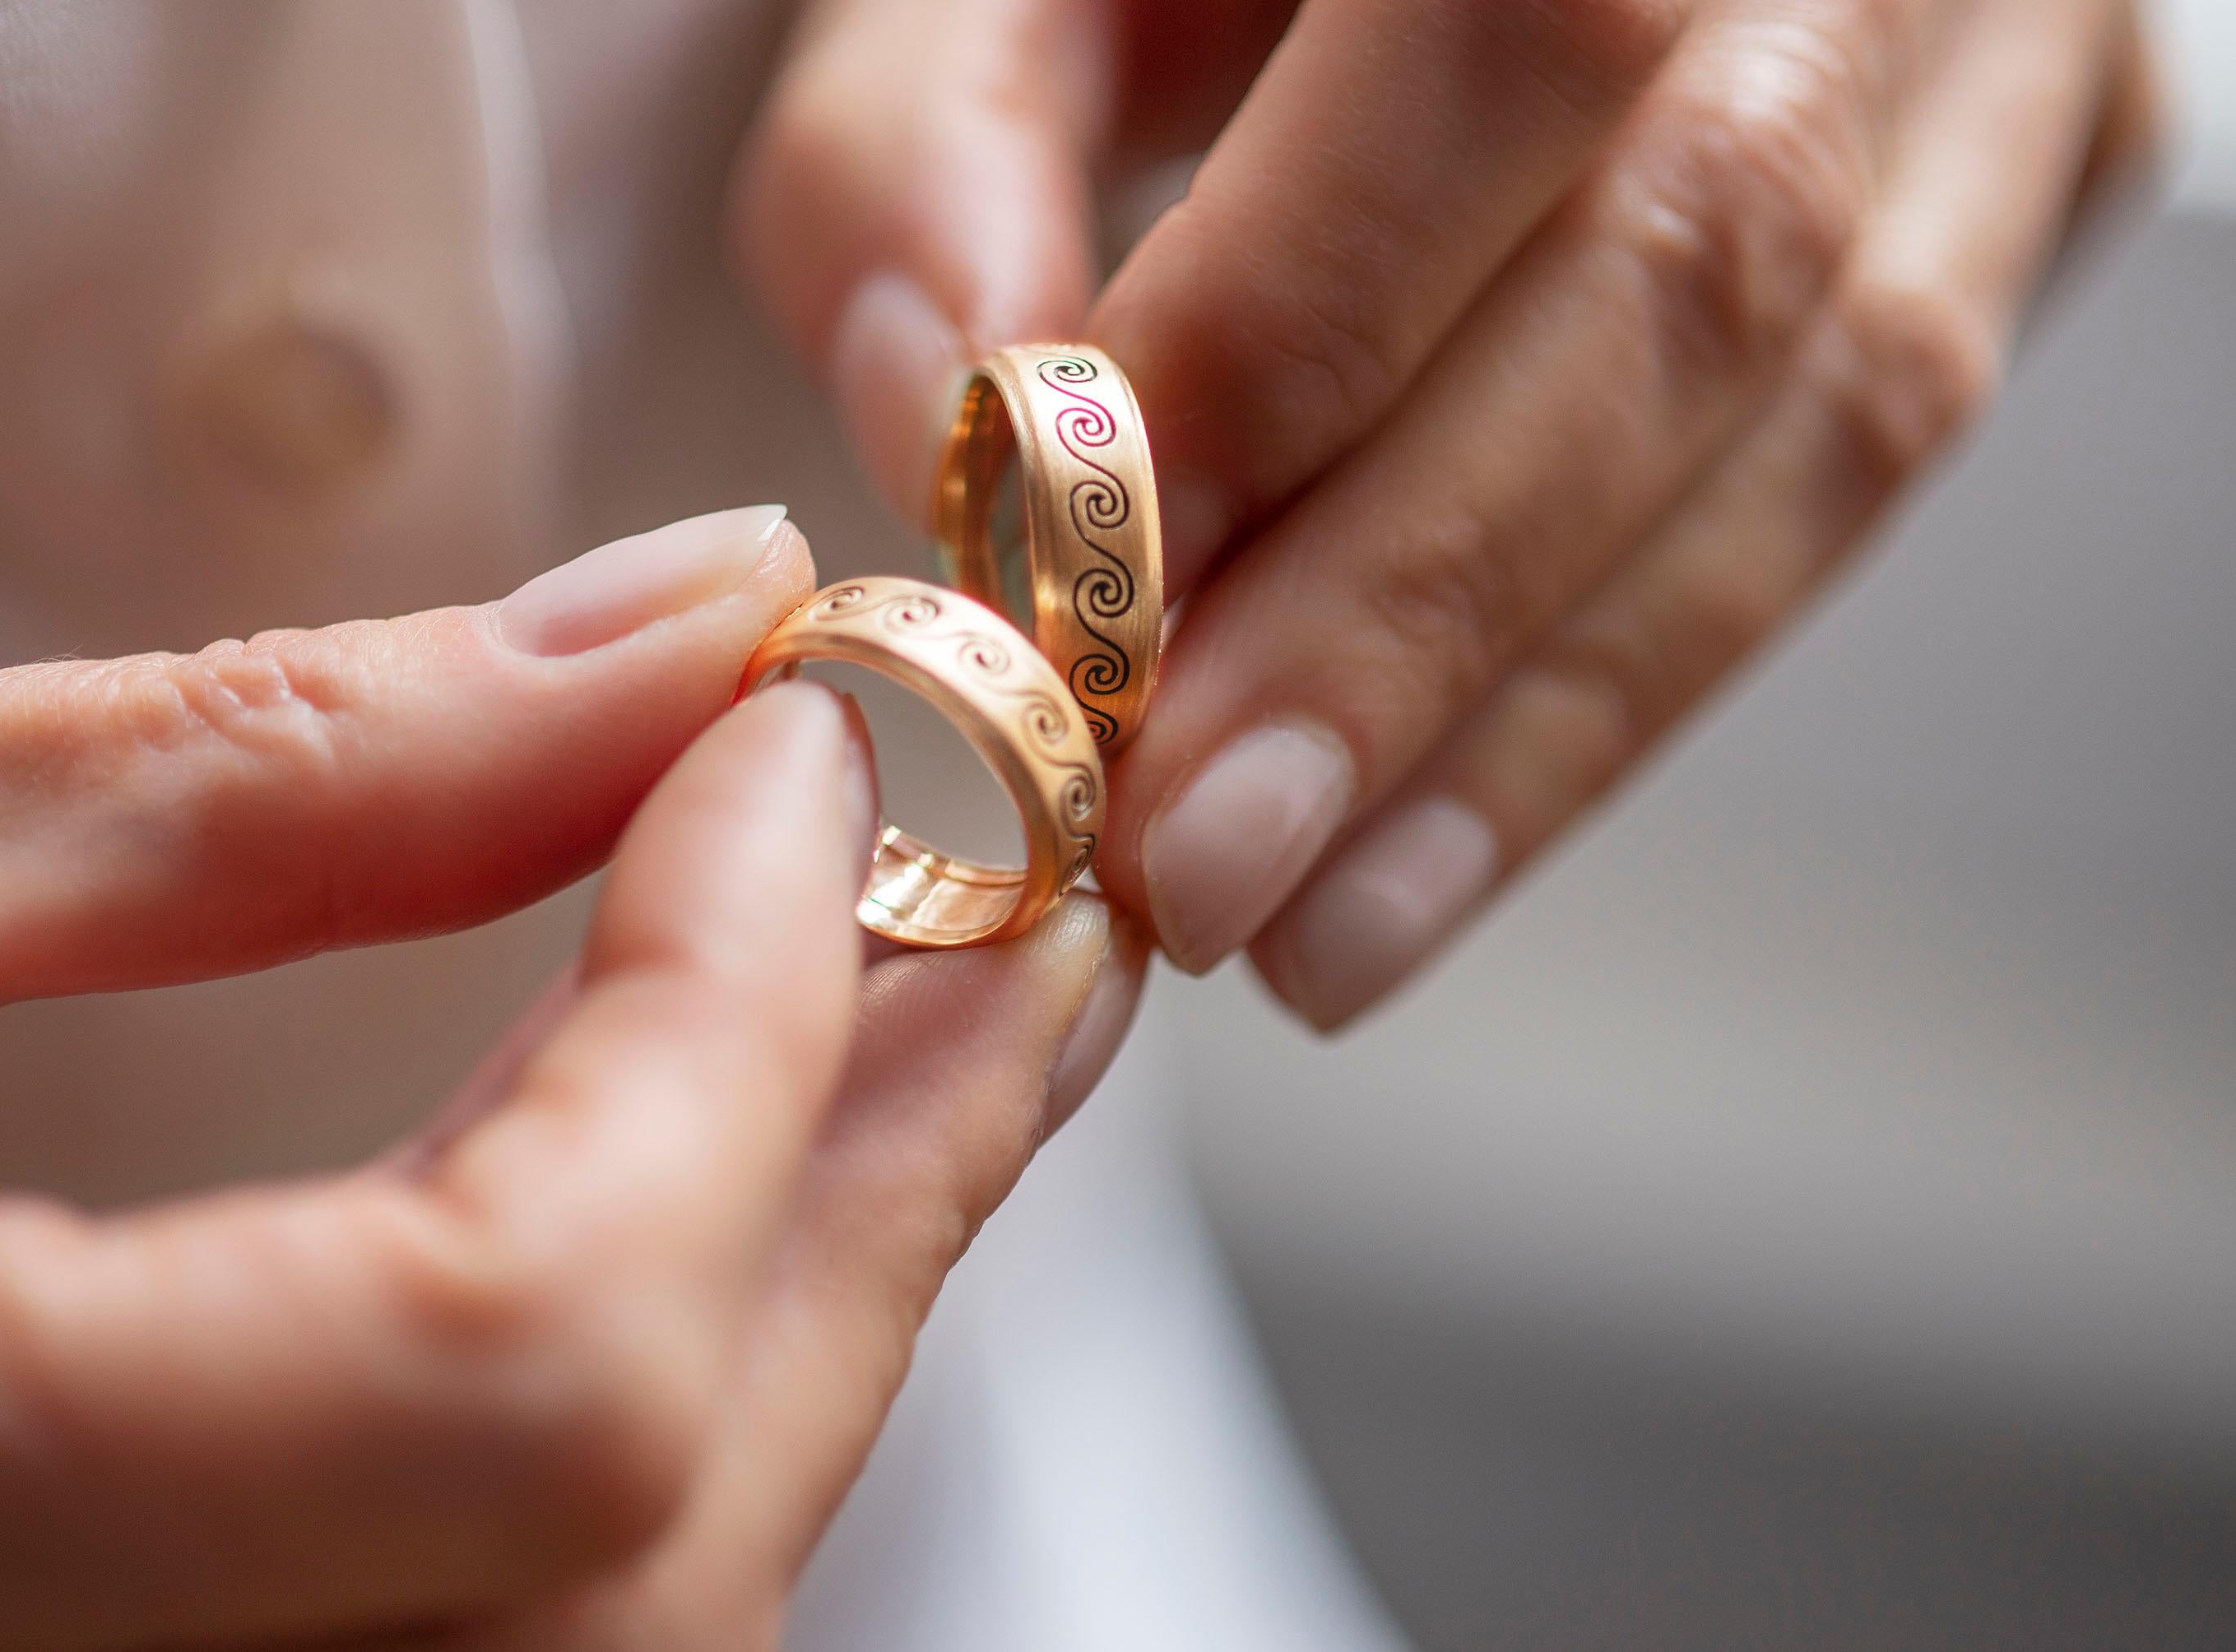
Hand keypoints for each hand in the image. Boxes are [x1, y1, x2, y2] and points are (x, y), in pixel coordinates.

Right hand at [0, 504, 1143, 1649]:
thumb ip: (254, 778)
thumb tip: (680, 632)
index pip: (533, 1368)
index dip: (734, 1031)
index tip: (790, 745)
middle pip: (655, 1530)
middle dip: (882, 1164)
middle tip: (1015, 889)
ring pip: (640, 1612)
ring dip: (823, 1271)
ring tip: (918, 1012)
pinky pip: (536, 1616)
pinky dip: (688, 1377)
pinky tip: (723, 1185)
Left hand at [735, 0, 2163, 1025]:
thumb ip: (938, 136)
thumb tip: (946, 433)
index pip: (1500, 45)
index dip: (1295, 340)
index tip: (1090, 604)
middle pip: (1688, 268)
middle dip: (1410, 604)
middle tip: (1197, 852)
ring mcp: (1987, 38)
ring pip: (1820, 417)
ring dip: (1531, 717)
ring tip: (1303, 922)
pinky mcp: (2022, 169)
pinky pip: (1854, 471)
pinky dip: (1621, 690)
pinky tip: (1434, 849)